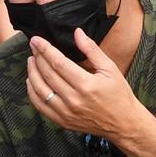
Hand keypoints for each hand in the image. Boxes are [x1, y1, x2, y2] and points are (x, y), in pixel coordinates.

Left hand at [27, 29, 148, 141]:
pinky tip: (32, 81)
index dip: (45, 49)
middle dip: (38, 57)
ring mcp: (66, 112)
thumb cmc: (119, 94)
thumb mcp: (110, 68)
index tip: (36, 40)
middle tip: (33, 46)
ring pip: (40, 90)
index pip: (58, 63)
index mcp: (86, 85)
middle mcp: (73, 100)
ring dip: (32, 73)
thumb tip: (77, 33)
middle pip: (47, 74)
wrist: (124, 124)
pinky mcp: (63, 121)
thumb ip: (92, 50)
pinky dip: (33, 93)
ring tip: (31, 61)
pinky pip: (41, 106)